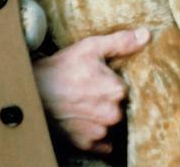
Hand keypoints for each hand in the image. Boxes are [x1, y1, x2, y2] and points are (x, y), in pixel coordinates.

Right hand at [33, 28, 149, 153]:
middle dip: (108, 100)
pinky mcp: (86, 144)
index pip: (126, 88)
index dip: (113, 81)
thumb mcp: (91, 47)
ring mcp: (98, 131)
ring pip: (110, 124)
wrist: (33, 90)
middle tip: (90, 90)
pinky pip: (102, 143)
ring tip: (84, 104)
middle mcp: (111, 114)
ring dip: (102, 117)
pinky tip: (84, 119)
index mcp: (117, 90)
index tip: (101, 77)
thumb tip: (146, 35)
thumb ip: (121, 42)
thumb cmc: (63, 67)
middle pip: (119, 107)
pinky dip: (96, 133)